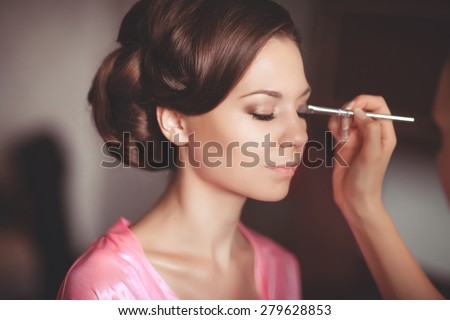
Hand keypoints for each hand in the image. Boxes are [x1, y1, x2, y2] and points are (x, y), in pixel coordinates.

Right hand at [328, 95, 396, 224]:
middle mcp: (371, 133)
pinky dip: (333, 128)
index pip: (378, 106)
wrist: (354, 199)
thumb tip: (360, 112)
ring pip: (345, 116)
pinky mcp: (344, 143)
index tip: (351, 106)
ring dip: (338, 121)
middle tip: (342, 124)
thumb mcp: (372, 154)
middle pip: (359, 108)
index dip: (364, 101)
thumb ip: (369, 130)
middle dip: (347, 111)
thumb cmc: (367, 181)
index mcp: (384, 133)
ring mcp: (357, 137)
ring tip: (338, 136)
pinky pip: (337, 127)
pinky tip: (335, 139)